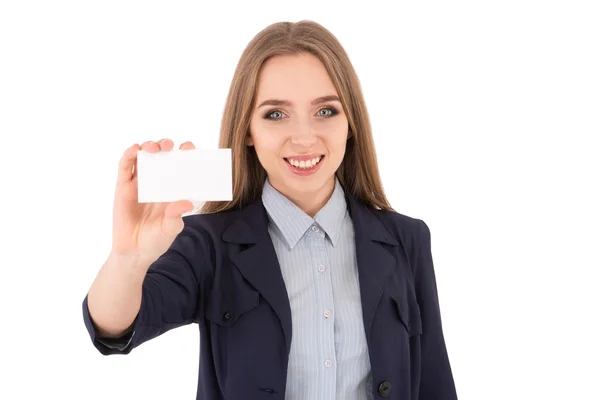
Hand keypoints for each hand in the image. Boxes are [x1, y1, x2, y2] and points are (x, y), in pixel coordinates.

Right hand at [110, 139, 195, 263]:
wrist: (134, 252)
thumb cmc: (156, 240)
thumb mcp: (170, 229)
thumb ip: (176, 216)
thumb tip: (186, 203)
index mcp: (171, 189)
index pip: (179, 166)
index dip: (185, 154)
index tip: (190, 148)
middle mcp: (156, 182)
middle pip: (161, 156)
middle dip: (166, 146)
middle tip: (170, 146)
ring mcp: (139, 183)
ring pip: (143, 157)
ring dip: (148, 146)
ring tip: (154, 147)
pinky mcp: (123, 187)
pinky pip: (125, 167)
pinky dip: (129, 155)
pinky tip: (134, 149)